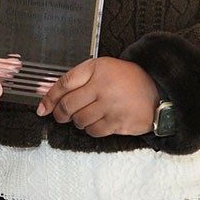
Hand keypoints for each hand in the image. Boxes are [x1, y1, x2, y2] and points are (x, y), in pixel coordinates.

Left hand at [36, 57, 158, 137]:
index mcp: (96, 69)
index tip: (42, 108)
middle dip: (60, 114)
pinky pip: (94, 131)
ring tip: (83, 116)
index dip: (49, 97)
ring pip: (79, 120)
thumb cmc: (126, 79)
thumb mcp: (103, 68)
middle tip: (60, 116)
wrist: (157, 91)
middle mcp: (102, 87)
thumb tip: (51, 94)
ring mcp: (110, 106)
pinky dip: (90, 130)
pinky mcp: (118, 122)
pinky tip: (96, 122)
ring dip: (77, 121)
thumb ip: (79, 78)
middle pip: (68, 105)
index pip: (64, 83)